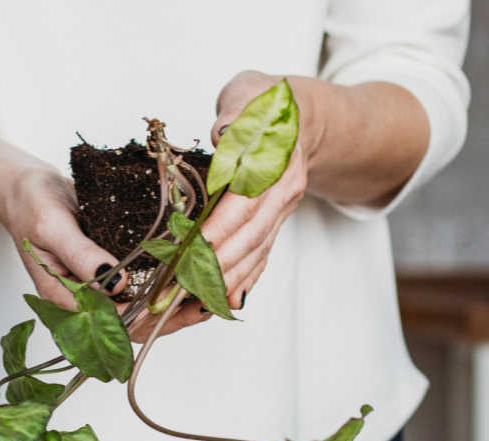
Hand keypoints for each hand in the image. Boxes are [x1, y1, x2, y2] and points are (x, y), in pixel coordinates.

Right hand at [0, 165, 201, 339]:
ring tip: (210, 294)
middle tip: (208, 301)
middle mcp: (82, 304)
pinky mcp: (108, 279)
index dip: (147, 315)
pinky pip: (140, 295)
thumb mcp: (52, 226)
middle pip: (131, 328)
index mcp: (63, 299)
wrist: (24, 190)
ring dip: (173, 309)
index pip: (111, 323)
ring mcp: (96, 294)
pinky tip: (193, 280)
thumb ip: (82, 255)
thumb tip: (117, 285)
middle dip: (170, 318)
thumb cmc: (31, 205)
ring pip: (140, 316)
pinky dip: (167, 291)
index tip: (179, 298)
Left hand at [201, 70, 311, 310]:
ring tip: (199, 299)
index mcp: (275, 160)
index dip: (220, 226)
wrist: (302, 116)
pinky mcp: (275, 223)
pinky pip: (261, 255)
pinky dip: (245, 279)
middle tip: (186, 283)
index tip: (195, 245)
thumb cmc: (266, 103)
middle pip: (251, 234)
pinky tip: (226, 300)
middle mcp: (283, 190)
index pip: (245, 200)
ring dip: (229, 278)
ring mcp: (281, 210)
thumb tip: (223, 131)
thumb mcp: (248, 93)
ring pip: (256, 250)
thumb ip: (236, 111)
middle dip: (220, 262)